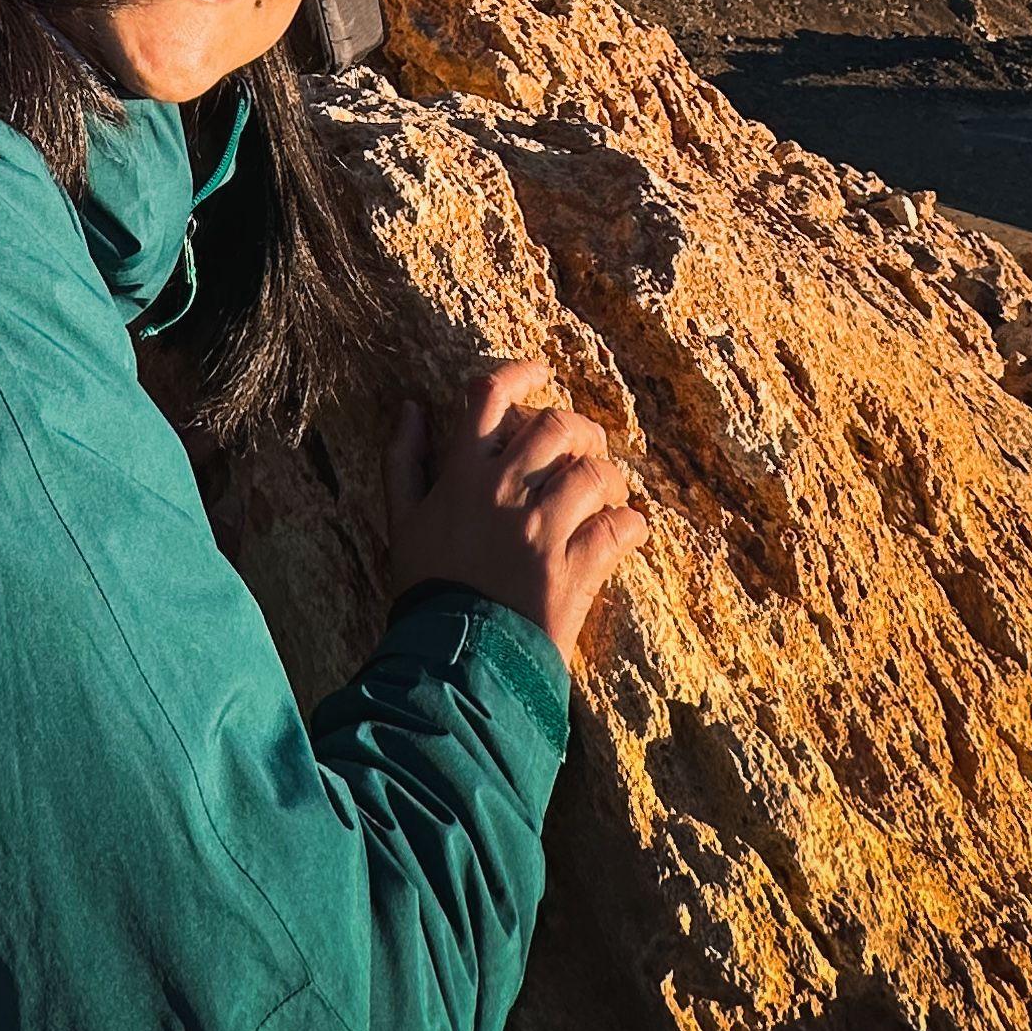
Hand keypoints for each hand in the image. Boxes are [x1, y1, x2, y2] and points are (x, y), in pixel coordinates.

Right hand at [384, 359, 648, 669]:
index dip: (519, 374)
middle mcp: (505, 492)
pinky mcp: (574, 570)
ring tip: (608, 489)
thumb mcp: (401, 520)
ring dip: (608, 475)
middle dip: (577, 427)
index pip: (489, 399)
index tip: (539, 371)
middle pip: (554, 427)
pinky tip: (629, 529)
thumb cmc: (425, 588)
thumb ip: (403, 459)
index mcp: (462, 475)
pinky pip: (618, 530)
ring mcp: (542, 530)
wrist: (452, 660)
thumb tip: (412, 406)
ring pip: (592, 473)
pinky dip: (631, 525)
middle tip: (584, 442)